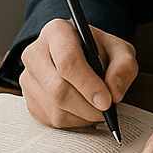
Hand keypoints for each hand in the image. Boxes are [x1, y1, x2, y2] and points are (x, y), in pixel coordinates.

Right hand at [19, 17, 138, 129]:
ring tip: (97, 108)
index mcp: (57, 32)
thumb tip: (114, 93)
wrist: (82, 55)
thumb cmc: (100, 51)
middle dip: (87, 106)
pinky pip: (50, 119)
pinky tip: (83, 111)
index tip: (107, 101)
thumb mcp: (120, 51)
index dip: (88, 85)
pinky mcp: (29, 98)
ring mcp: (28, 77)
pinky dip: (73, 121)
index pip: (67, 61)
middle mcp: (35, 52)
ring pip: (54, 108)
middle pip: (58, 88)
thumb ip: (123, 68)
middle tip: (106, 111)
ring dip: (82, 116)